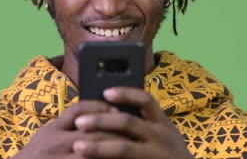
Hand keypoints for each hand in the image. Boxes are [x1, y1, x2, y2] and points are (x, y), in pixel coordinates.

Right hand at [12, 100, 123, 158]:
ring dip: (113, 150)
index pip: (77, 111)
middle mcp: (56, 143)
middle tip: (132, 132)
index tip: (116, 110)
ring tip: (129, 148)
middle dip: (114, 132)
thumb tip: (101, 113)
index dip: (99, 108)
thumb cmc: (39, 152)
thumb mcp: (48, 132)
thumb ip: (68, 124)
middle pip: (92, 134)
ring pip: (92, 154)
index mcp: (53, 129)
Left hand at [72, 87, 192, 158]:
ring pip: (124, 148)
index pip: (145, 100)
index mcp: (163, 123)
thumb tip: (109, 111)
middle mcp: (161, 136)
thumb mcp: (164, 135)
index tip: (106, 92)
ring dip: (98, 146)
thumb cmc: (167, 154)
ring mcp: (156, 155)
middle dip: (101, 121)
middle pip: (128, 122)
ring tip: (78, 146)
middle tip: (79, 122)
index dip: (125, 93)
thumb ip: (144, 124)